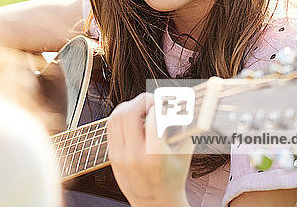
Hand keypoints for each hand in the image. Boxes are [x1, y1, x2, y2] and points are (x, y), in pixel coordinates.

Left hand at [106, 92, 193, 206]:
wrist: (154, 204)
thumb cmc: (172, 179)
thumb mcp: (184, 154)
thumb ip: (185, 127)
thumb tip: (186, 104)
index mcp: (154, 156)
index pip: (154, 119)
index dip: (160, 105)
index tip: (166, 103)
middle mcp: (134, 155)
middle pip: (130, 113)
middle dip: (143, 100)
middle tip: (153, 100)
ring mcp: (120, 155)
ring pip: (116, 117)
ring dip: (130, 105)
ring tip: (142, 106)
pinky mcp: (112, 156)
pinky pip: (111, 127)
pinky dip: (121, 116)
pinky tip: (132, 116)